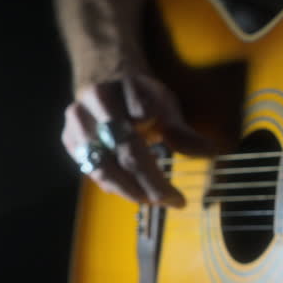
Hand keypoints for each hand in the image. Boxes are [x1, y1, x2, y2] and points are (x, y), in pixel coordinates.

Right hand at [61, 71, 213, 206]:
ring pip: (103, 168)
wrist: (104, 80)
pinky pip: (92, 171)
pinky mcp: (70, 140)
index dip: (164, 151)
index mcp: (119, 89)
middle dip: (149, 183)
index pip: (143, 133)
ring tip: (156, 201)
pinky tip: (136, 193)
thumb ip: (183, 131)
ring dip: (131, 190)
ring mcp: (76, 124)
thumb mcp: (165, 105)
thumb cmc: (140, 97)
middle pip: (124, 152)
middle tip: (172, 202)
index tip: (181, 185)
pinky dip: (115, 186)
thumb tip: (212, 153)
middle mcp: (91, 106)